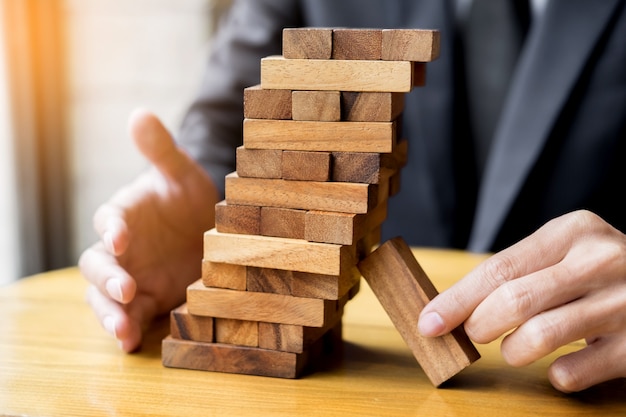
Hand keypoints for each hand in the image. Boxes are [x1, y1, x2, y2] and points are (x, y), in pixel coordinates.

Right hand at [78, 109, 218, 351]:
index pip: (108, 220)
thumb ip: (160, 150)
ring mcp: (132, 277)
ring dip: (110, 313)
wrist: (209, 227)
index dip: (111, 228)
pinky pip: (130, 317)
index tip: (121, 238)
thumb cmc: (189, 197)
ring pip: (105, 297)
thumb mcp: (181, 173)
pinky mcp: (147, 301)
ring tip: (122, 331)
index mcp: (125, 216)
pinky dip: (128, 329)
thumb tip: (140, 113)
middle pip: (98, 266)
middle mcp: (121, 250)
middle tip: (127, 289)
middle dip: (108, 278)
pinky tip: (131, 342)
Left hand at [418, 210, 625, 392]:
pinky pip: (572, 372)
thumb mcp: (562, 252)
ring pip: (539, 337)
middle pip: (514, 300)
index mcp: (572, 231)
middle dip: (478, 325)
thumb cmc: (597, 272)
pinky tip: (558, 364)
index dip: (457, 300)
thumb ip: (514, 274)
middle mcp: (601, 261)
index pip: (499, 268)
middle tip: (473, 334)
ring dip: (512, 350)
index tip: (428, 322)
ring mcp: (625, 303)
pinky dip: (554, 375)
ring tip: (515, 347)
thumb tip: (449, 309)